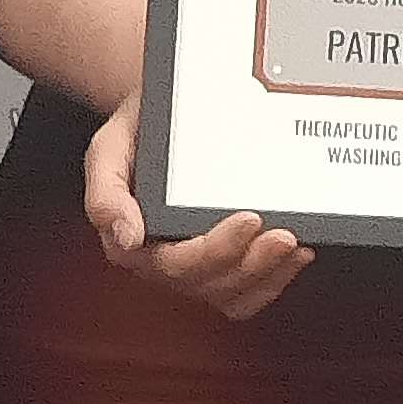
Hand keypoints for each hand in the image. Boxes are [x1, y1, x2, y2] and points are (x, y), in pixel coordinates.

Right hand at [83, 93, 310, 318]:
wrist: (160, 110)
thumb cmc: (136, 130)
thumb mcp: (108, 149)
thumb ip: (106, 194)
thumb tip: (127, 237)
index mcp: (134, 241)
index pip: (176, 264)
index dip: (215, 251)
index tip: (249, 219)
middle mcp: (164, 259)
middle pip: (210, 283)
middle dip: (251, 263)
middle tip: (283, 234)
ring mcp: (195, 264)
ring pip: (232, 294)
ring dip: (267, 275)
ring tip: (293, 245)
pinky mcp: (222, 261)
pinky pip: (248, 290)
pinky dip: (275, 279)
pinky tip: (296, 254)